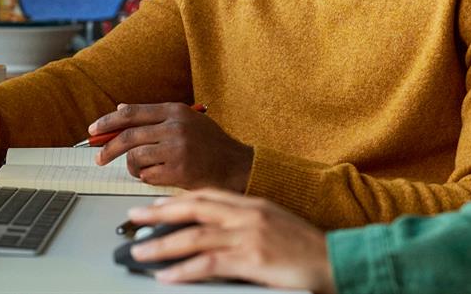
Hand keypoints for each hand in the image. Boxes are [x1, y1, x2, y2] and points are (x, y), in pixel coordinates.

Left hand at [90, 103, 253, 191]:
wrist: (236, 165)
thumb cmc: (210, 144)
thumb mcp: (186, 120)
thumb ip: (155, 116)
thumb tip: (121, 111)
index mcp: (174, 110)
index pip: (131, 113)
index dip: (107, 122)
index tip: (93, 130)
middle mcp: (174, 127)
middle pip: (127, 136)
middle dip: (107, 149)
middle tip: (99, 158)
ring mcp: (176, 149)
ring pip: (134, 158)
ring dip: (132, 167)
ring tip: (142, 169)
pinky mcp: (178, 170)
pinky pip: (147, 175)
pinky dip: (146, 177)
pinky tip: (159, 175)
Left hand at [126, 189, 335, 291]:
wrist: (336, 259)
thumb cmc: (306, 247)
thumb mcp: (274, 224)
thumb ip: (245, 223)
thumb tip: (215, 232)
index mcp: (252, 203)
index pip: (206, 195)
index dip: (176, 199)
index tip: (155, 204)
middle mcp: (247, 214)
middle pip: (193, 208)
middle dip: (160, 213)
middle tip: (134, 217)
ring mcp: (249, 236)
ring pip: (194, 237)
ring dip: (162, 245)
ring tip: (140, 252)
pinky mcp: (251, 259)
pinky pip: (208, 264)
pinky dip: (183, 270)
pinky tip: (167, 275)